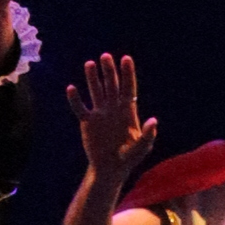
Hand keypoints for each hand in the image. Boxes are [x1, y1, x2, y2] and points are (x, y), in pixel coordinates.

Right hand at [67, 54, 156, 186]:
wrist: (110, 168)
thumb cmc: (129, 158)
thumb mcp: (142, 147)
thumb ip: (148, 134)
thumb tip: (153, 121)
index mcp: (128, 110)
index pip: (128, 87)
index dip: (128, 73)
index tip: (126, 59)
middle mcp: (113, 107)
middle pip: (111, 84)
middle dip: (109, 70)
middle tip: (106, 56)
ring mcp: (100, 113)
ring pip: (95, 91)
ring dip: (92, 78)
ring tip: (90, 63)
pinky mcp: (87, 122)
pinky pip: (80, 108)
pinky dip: (75, 99)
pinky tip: (71, 88)